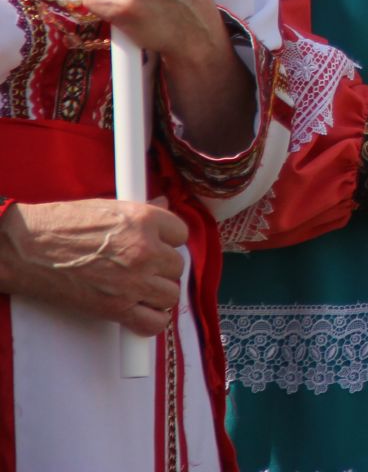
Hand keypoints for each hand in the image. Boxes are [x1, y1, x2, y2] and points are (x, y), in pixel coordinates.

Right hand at [0, 198, 188, 333]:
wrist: (25, 248)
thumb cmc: (60, 225)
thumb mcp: (107, 207)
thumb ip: (141, 210)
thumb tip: (163, 203)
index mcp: (145, 220)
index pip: (182, 233)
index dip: (168, 240)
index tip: (157, 245)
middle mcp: (145, 250)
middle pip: (177, 266)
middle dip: (162, 268)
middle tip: (143, 268)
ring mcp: (133, 281)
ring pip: (171, 294)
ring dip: (158, 293)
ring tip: (140, 289)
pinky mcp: (116, 307)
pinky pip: (153, 323)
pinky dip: (151, 321)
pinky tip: (140, 312)